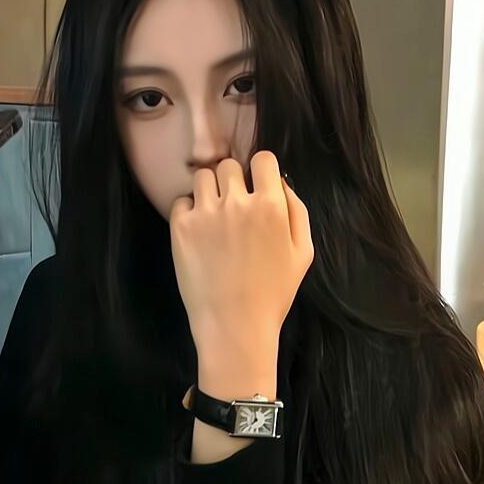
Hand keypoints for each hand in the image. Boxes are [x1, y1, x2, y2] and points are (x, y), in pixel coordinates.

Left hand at [168, 151, 314, 358]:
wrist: (235, 325)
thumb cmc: (274, 293)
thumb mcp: (303, 252)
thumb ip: (296, 210)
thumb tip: (280, 181)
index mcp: (271, 205)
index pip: (262, 158)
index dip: (260, 171)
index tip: (256, 186)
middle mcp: (237, 202)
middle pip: (229, 166)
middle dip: (232, 181)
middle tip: (233, 207)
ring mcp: (206, 213)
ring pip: (202, 177)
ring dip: (209, 191)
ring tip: (214, 217)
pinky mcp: (181, 227)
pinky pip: (181, 201)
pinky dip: (189, 211)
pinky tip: (199, 233)